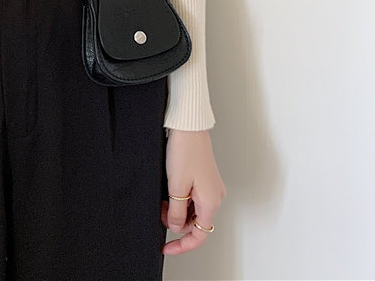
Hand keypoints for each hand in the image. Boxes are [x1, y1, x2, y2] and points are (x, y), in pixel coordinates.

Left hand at [161, 129, 225, 254]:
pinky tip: (169, 192)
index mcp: (211, 202)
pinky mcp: (205, 179)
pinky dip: (180, 200)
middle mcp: (215, 196)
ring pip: (194, 210)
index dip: (182, 245)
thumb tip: (176, 227)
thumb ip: (176, 212)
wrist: (189, 127)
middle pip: (197, 224)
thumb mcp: (176, 186)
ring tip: (162, 201)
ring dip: (177, 211)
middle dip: (176, 223)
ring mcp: (211, 187)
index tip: (167, 248)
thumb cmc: (185, 151)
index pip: (199, 236)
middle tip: (159, 215)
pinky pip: (194, 198)